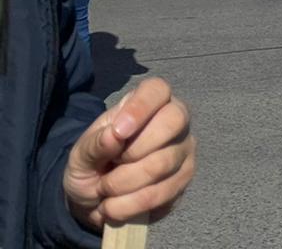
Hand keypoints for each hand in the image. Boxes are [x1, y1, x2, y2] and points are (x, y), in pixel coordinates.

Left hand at [63, 77, 194, 231]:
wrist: (98, 201)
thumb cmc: (92, 165)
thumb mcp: (81, 155)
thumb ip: (95, 144)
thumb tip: (115, 134)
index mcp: (146, 103)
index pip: (157, 90)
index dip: (141, 107)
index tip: (119, 132)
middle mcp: (174, 120)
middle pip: (174, 120)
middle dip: (134, 151)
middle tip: (112, 164)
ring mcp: (184, 148)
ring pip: (163, 162)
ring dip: (124, 183)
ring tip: (105, 190)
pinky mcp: (185, 178)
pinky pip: (162, 192)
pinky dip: (130, 205)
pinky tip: (115, 205)